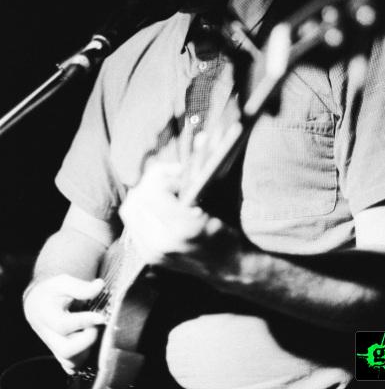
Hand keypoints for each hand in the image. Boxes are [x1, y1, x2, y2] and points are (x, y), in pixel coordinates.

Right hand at [23, 275, 105, 374]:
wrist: (38, 304)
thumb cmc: (51, 292)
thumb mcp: (62, 282)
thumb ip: (80, 286)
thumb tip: (99, 286)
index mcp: (45, 315)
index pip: (63, 325)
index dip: (84, 322)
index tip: (100, 317)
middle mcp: (48, 335)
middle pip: (66, 350)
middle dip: (87, 339)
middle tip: (96, 324)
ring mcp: (53, 347)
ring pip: (70, 361)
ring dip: (87, 348)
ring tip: (91, 330)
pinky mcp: (59, 354)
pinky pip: (71, 366)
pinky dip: (83, 358)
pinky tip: (88, 341)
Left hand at [119, 161, 238, 275]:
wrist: (230, 269)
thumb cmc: (228, 233)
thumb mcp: (220, 200)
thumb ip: (204, 171)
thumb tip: (200, 137)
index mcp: (183, 228)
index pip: (153, 191)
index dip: (164, 175)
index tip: (179, 172)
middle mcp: (163, 243)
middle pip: (136, 199)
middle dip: (151, 182)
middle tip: (170, 178)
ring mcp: (154, 252)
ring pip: (131, 211)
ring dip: (144, 195)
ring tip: (164, 191)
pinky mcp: (150, 256)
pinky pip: (134, 223)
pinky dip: (142, 209)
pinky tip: (159, 206)